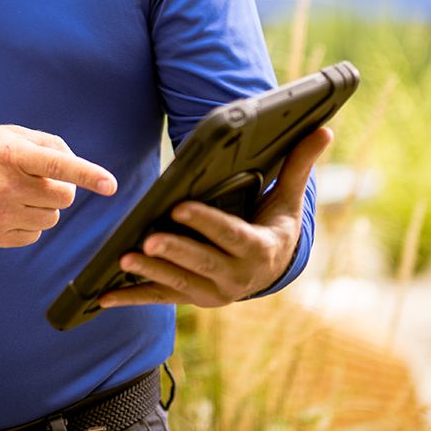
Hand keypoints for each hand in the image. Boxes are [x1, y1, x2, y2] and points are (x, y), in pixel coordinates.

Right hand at [0, 126, 116, 247]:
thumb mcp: (11, 134)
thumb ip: (49, 145)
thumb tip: (77, 171)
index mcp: (12, 154)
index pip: (57, 165)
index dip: (87, 175)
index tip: (110, 185)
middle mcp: (6, 186)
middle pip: (63, 197)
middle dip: (59, 189)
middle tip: (37, 180)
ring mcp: (0, 214)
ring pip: (51, 218)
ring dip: (43, 207)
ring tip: (17, 193)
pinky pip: (34, 235)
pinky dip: (29, 223)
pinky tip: (8, 210)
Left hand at [101, 126, 332, 308]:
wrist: (275, 269)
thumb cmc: (275, 224)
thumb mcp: (287, 198)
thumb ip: (299, 166)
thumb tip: (325, 130)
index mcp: (259, 249)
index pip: (231, 236)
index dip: (206, 223)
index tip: (179, 207)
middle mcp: (237, 278)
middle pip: (202, 264)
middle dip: (174, 253)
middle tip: (147, 240)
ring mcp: (214, 293)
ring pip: (179, 283)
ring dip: (150, 273)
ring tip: (123, 260)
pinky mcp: (194, 300)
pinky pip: (161, 298)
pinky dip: (133, 298)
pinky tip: (105, 296)